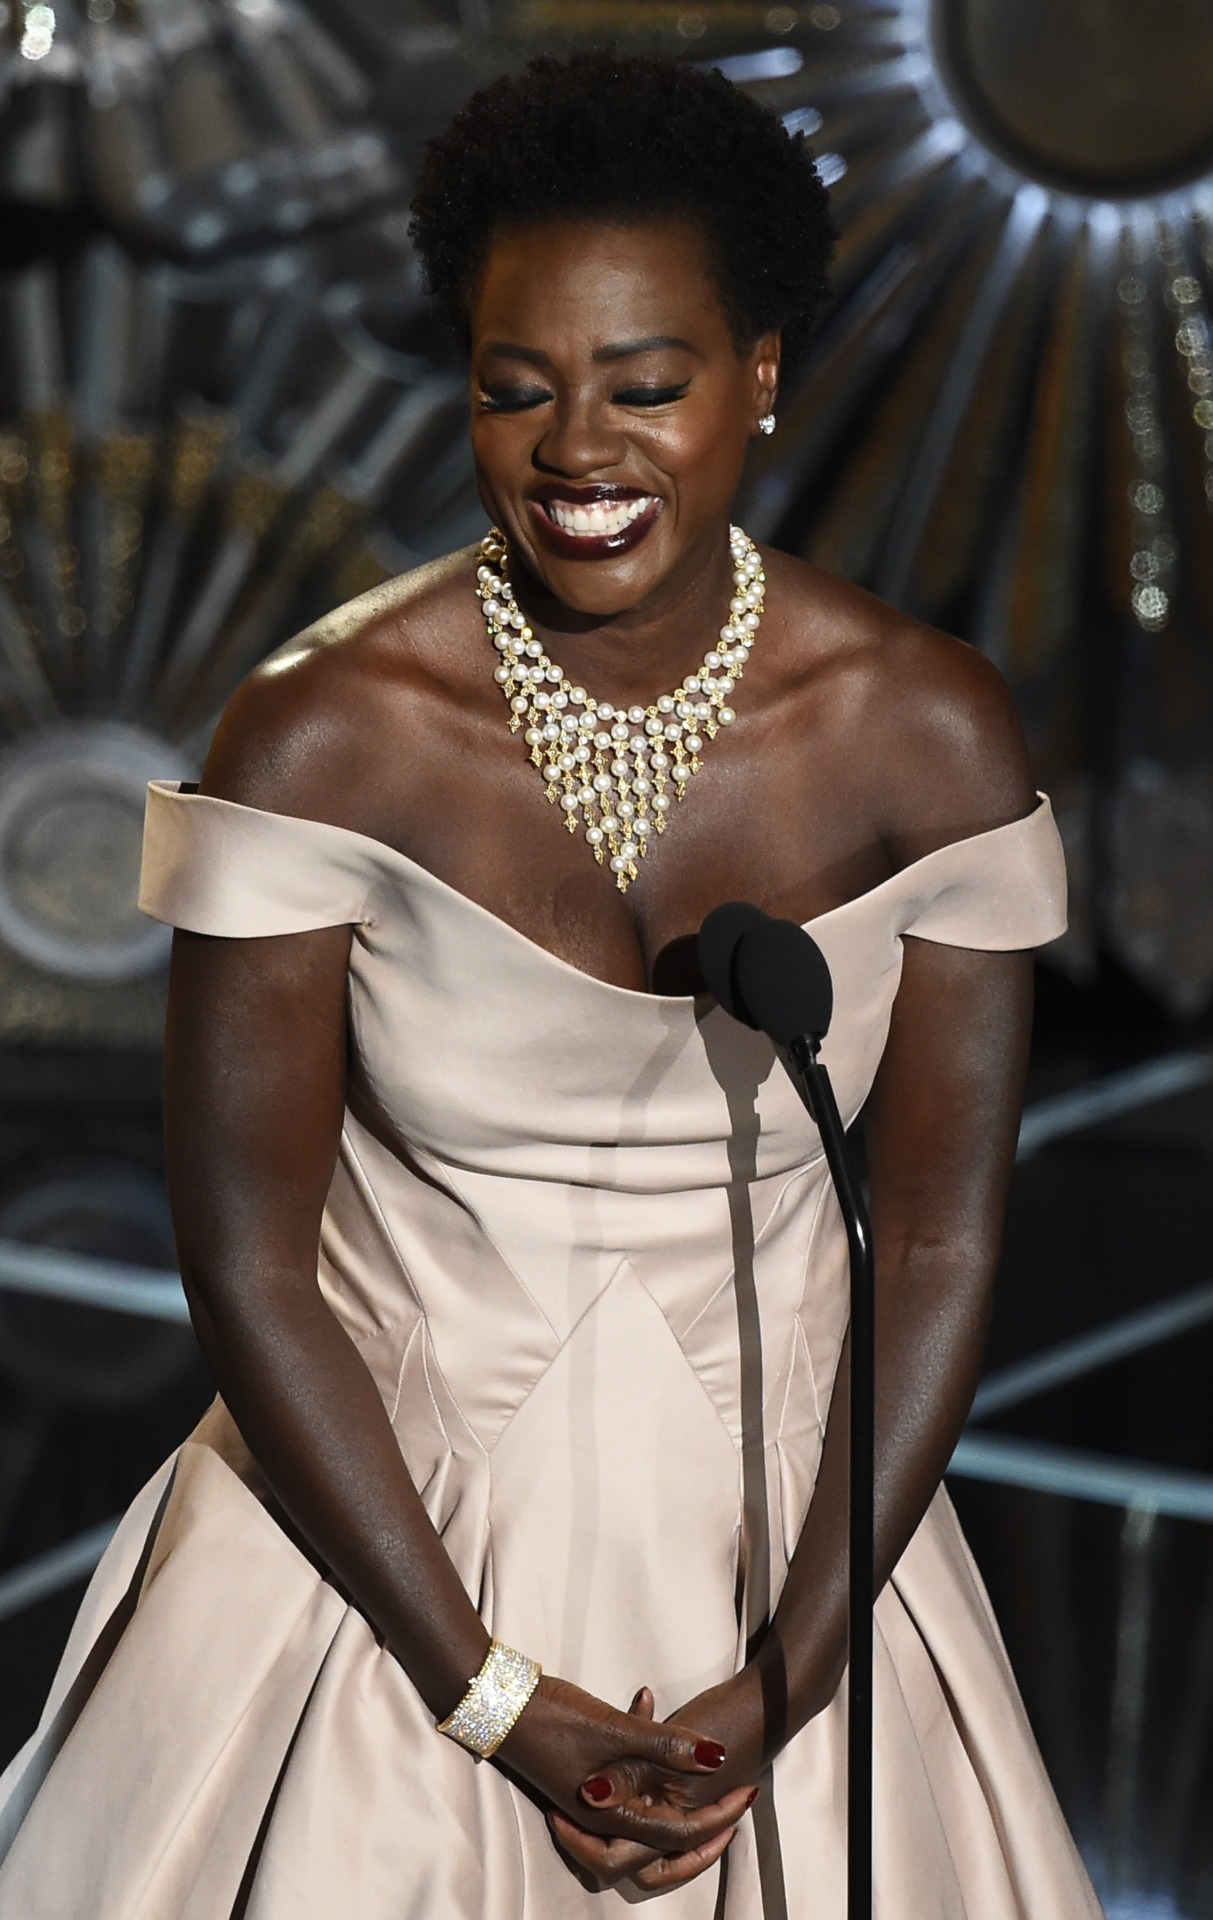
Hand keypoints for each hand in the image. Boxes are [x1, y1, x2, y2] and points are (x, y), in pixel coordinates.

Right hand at [500, 1673, 754, 1867]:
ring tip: (702, 1785)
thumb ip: (666, 1745)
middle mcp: (600, 1818)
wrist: (498, 1701)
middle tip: (733, 1812)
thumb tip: (718, 1758)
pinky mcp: (581, 1777)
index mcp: (611, 1814)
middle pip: (658, 1852)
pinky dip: (645, 1766)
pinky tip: (647, 1708)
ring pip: (642, 1823)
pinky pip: (624, 1789)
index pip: (677, 1834)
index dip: (719, 1817)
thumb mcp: (615, 1729)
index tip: (747, 1792)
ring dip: (673, 1807)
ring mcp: (589, 1800)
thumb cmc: (553, 1718)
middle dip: (699, 1837)